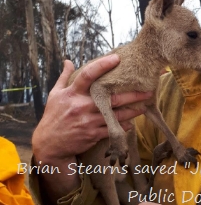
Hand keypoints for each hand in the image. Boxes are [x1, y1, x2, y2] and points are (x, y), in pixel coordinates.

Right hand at [31, 54, 152, 203]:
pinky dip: (124, 126)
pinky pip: (112, 129)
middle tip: (147, 89)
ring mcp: (88, 121)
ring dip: (132, 110)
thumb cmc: (53, 116)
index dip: (102, 65)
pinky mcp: (93, 134)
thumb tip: (69, 60)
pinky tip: (132, 122)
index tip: (116, 58)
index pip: (88, 75)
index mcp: (72, 93)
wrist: (49, 146)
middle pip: (111, 98)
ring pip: (116, 115)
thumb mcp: (55, 95)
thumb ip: (64, 77)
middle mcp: (82, 106)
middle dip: (131, 94)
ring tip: (145, 104)